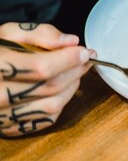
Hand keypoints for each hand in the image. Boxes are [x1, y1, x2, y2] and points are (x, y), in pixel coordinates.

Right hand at [0, 23, 94, 137]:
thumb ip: (40, 33)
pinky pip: (46, 118)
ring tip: (75, 72)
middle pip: (51, 87)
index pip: (42, 67)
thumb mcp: (7, 33)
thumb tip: (71, 41)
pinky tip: (61, 88)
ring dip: (72, 87)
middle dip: (75, 71)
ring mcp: (3, 115)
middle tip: (85, 59)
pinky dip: (61, 102)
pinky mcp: (10, 127)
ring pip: (52, 105)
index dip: (69, 59)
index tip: (85, 51)